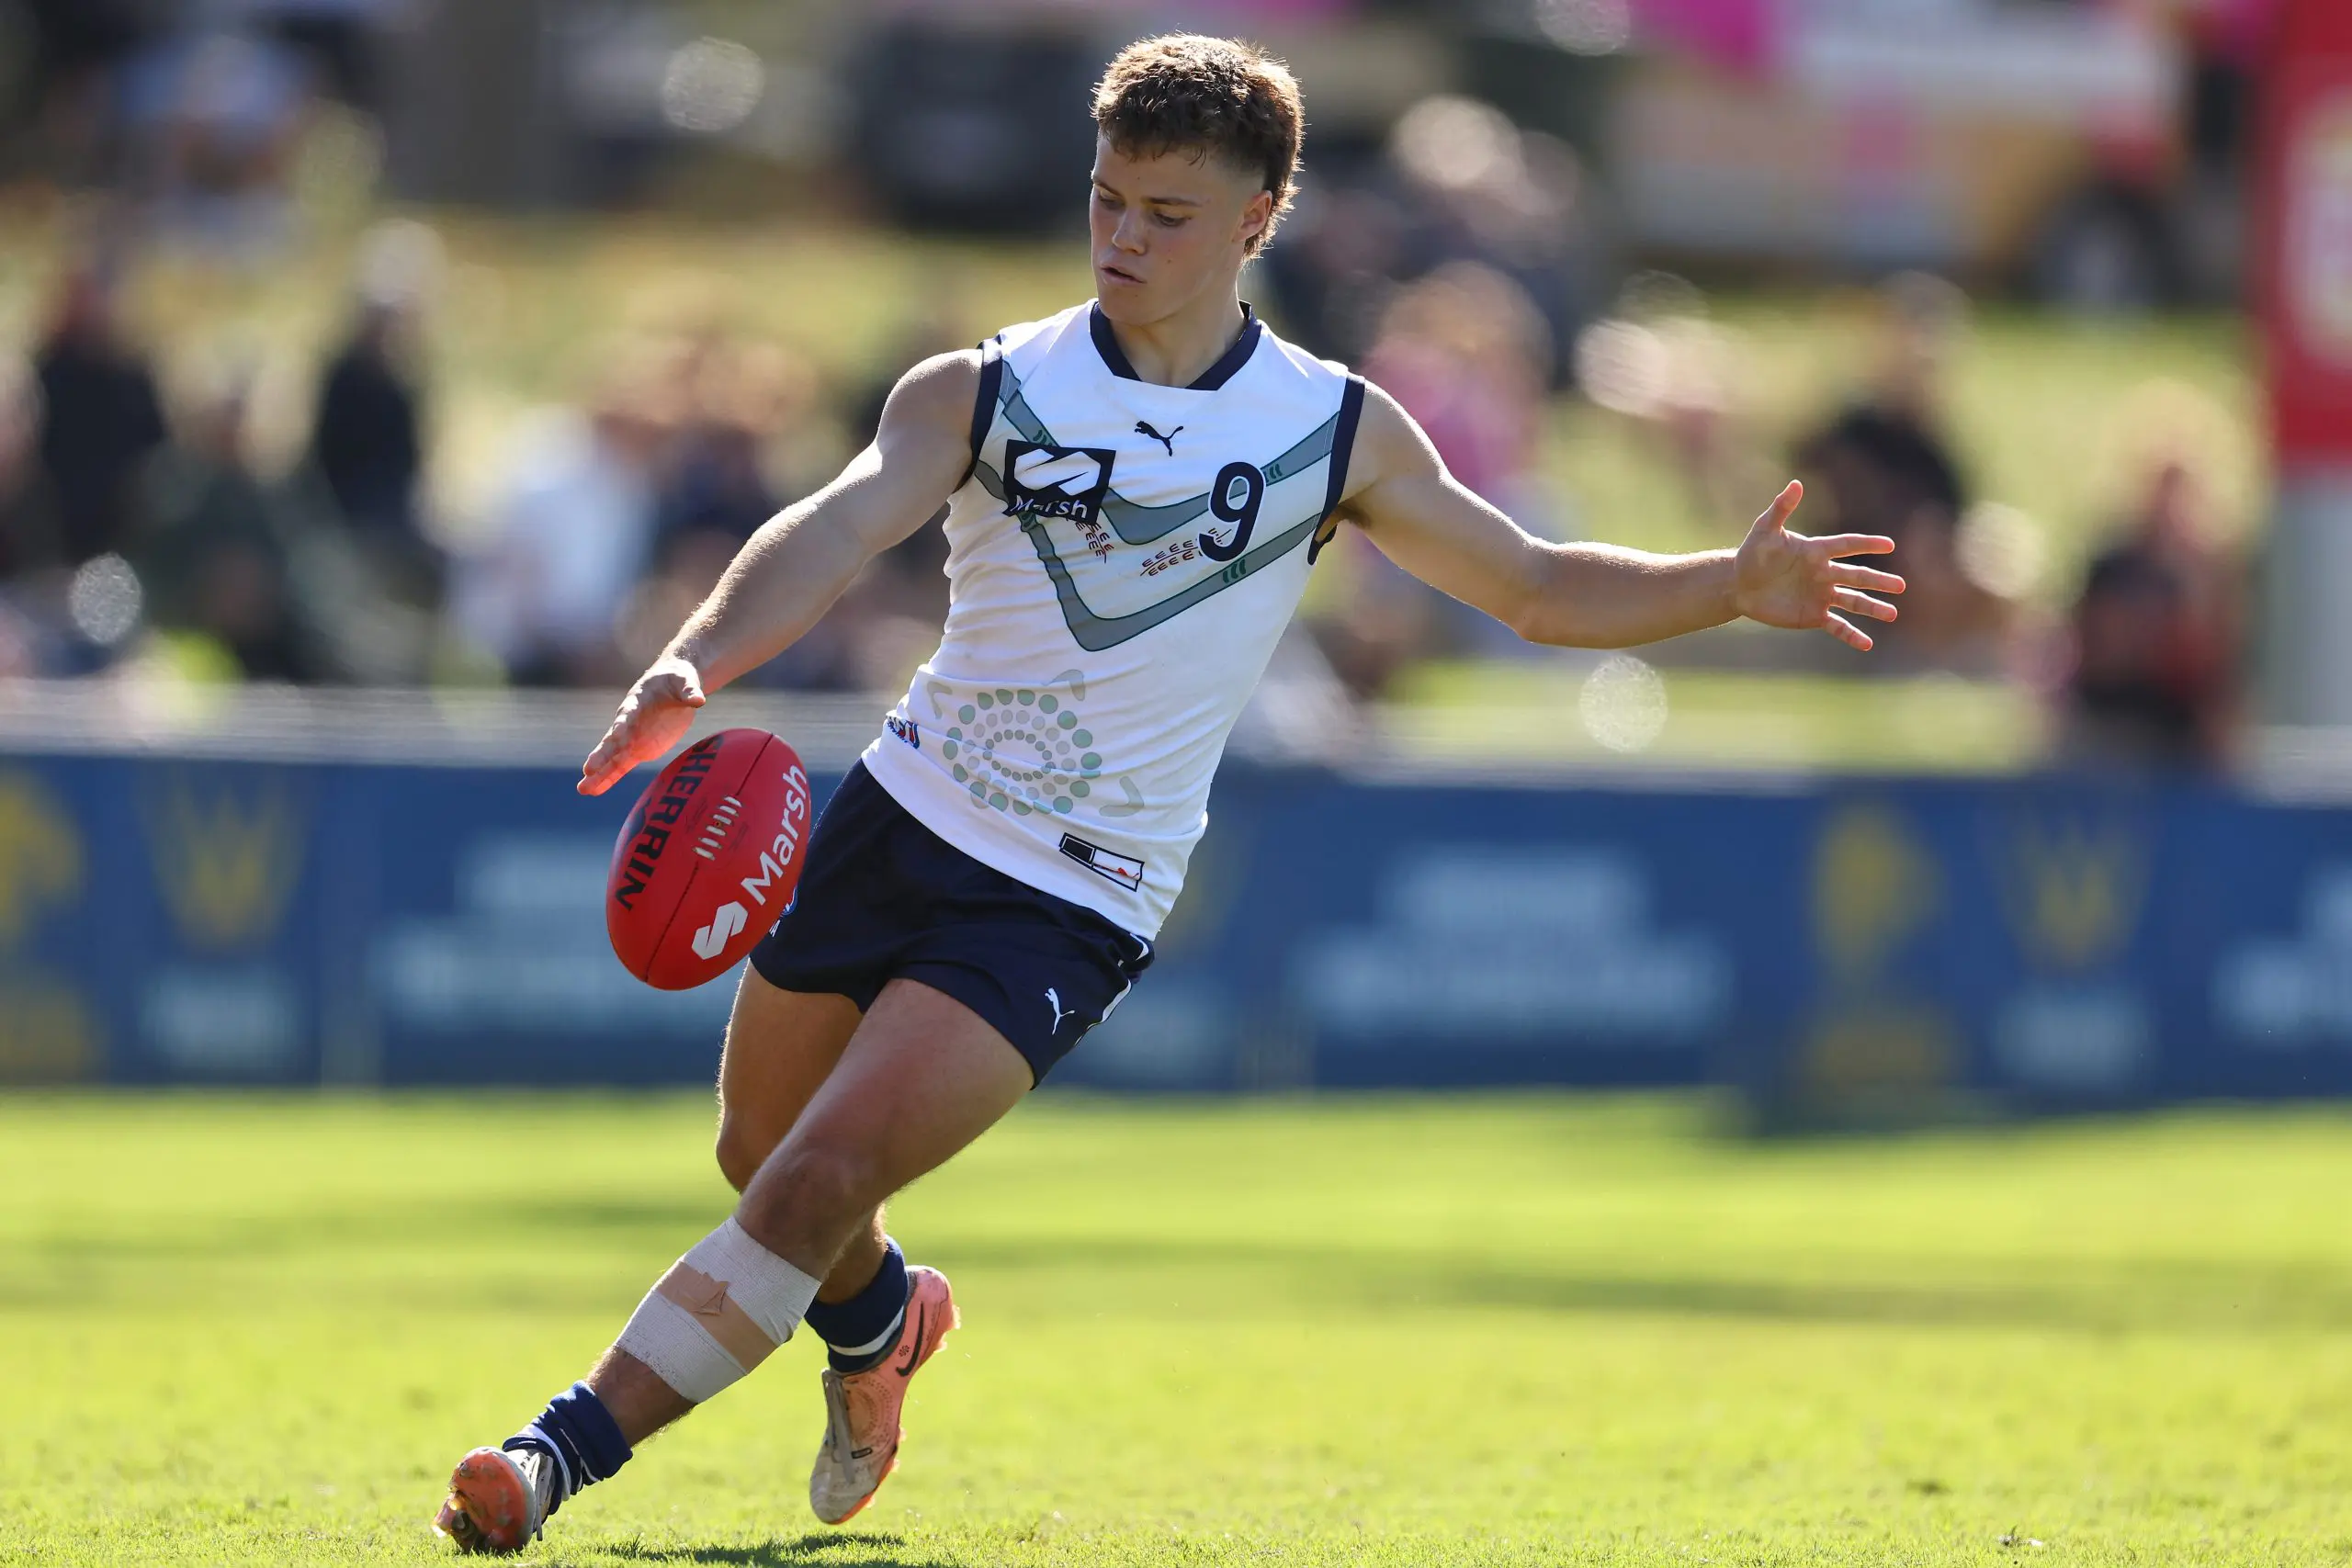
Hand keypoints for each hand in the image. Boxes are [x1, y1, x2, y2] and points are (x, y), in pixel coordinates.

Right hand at [578, 654, 706, 795]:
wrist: (673, 684)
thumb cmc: (677, 680)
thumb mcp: (685, 681)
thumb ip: (690, 691)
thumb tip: (699, 699)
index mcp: (637, 702)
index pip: (628, 714)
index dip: (623, 724)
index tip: (616, 735)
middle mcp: (629, 722)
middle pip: (613, 740)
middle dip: (602, 756)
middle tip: (588, 770)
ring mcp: (631, 738)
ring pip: (613, 758)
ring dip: (599, 774)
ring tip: (583, 789)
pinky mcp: (639, 750)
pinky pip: (621, 766)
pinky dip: (609, 778)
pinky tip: (595, 790)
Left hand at [1731, 480, 1904, 651]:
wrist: (1738, 585)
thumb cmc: (1751, 554)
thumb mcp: (1764, 530)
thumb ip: (1781, 508)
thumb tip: (1795, 484)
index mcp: (1817, 552)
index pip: (1847, 546)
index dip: (1867, 544)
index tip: (1889, 545)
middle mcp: (1824, 573)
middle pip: (1857, 577)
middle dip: (1878, 581)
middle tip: (1901, 586)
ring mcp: (1821, 596)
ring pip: (1853, 602)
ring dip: (1872, 608)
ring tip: (1892, 614)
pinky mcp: (1812, 615)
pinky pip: (1836, 626)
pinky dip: (1851, 635)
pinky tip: (1867, 644)